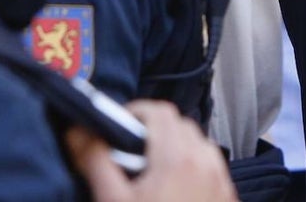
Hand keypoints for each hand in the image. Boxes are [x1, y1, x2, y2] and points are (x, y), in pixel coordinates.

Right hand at [68, 100, 235, 201]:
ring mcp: (220, 180)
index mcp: (177, 158)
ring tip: (148, 173)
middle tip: (127, 153)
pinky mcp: (227, 197)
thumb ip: (95, 162)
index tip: (116, 128)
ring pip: (198, 144)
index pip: (159, 112)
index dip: (135, 112)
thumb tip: (78, 131)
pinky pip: (210, 166)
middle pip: (180, 125)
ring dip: (174, 147)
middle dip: (153, 131)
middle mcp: (205, 162)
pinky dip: (191, 165)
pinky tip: (172, 191)